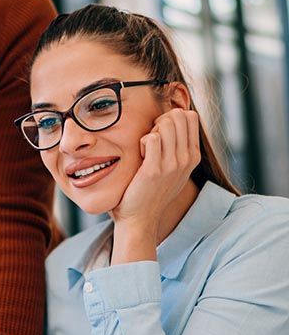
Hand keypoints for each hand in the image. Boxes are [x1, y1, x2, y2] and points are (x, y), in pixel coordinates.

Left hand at [112, 108, 200, 231]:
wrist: (140, 218)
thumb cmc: (152, 191)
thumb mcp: (174, 169)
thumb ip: (178, 148)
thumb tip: (173, 120)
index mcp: (193, 156)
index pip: (191, 117)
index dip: (172, 117)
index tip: (160, 132)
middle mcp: (186, 159)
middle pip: (179, 116)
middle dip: (160, 120)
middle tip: (150, 139)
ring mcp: (172, 165)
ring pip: (166, 124)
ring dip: (151, 131)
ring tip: (145, 149)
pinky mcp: (154, 170)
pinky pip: (151, 138)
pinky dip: (142, 142)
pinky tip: (140, 156)